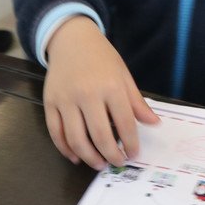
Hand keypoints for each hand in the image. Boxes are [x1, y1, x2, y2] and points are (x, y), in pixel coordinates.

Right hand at [44, 17, 159, 169]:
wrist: (72, 40)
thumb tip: (154, 124)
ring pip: (76, 139)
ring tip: (99, 164)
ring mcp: (65, 99)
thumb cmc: (101, 58)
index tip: (134, 154)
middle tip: (117, 163)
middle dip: (111, 155)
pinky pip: (56, 132)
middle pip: (100, 135)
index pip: (125, 123)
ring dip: (88, 157)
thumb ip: (137, 102)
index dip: (131, 143)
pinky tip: (76, 156)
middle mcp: (87, 94)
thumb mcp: (123, 75)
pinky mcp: (50, 102)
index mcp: (111, 87)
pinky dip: (65, 149)